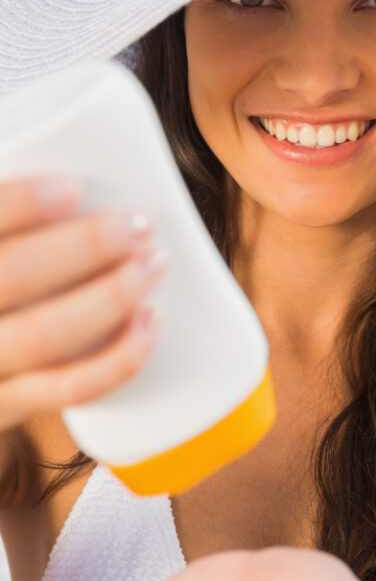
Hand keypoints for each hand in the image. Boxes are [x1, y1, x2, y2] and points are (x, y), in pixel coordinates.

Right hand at [0, 175, 167, 432]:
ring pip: (45, 335)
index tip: (73, 187)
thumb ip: (11, 221)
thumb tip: (78, 175)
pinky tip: (150, 323)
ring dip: (111, 297)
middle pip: (14, 278)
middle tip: (139, 225)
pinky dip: (118, 358)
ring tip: (155, 263)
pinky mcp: (7, 404)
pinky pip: (69, 388)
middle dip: (85, 247)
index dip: (19, 204)